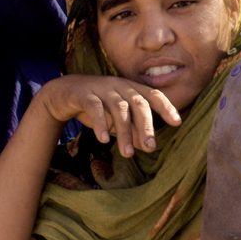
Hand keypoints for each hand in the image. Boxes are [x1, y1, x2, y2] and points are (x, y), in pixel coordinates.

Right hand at [37, 75, 180, 156]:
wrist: (62, 94)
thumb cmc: (97, 107)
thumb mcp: (116, 120)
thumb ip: (132, 130)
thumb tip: (148, 146)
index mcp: (131, 89)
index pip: (153, 95)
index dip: (166, 107)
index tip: (177, 123)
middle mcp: (120, 86)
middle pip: (138, 103)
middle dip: (146, 126)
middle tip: (151, 147)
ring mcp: (102, 88)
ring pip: (119, 108)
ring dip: (124, 132)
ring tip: (127, 153)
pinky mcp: (84, 94)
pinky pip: (95, 107)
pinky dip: (100, 123)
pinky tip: (104, 139)